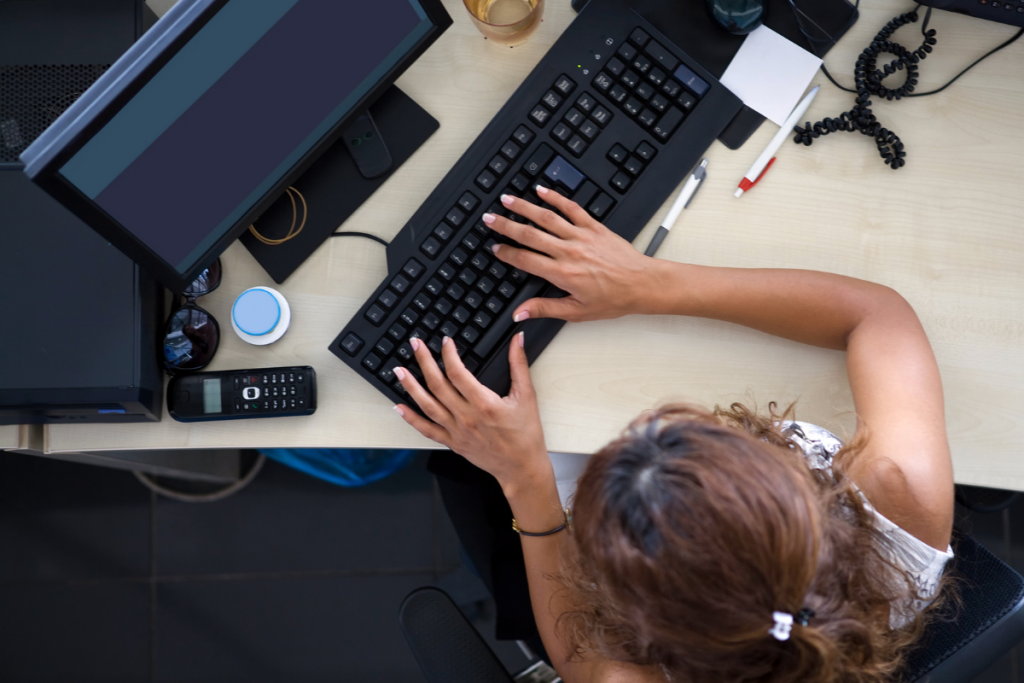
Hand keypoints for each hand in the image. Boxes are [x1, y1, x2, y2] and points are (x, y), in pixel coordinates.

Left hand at [393, 332, 549, 491]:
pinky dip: (411, 419)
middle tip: (415, 344)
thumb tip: (517, 340)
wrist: (521, 468)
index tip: (445, 341)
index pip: (459, 373)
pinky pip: (427, 430)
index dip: (449, 355)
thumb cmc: (525, 435)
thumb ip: (519, 365)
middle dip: (424, 362)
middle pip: (438, 385)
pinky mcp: (453, 442)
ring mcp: (457, 431)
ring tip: (399, 371)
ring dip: (411, 387)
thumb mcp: (527, 396)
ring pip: (428, 406)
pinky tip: (399, 407)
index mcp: (484, 404)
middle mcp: (466, 417)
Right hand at [483, 187, 657, 321]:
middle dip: (506, 225)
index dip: (506, 253)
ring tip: (507, 199)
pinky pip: (571, 208)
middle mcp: (568, 251)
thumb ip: (545, 309)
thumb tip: (521, 313)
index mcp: (562, 273)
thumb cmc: (614, 299)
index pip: (525, 260)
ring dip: (524, 207)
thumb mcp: (577, 312)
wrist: (642, 284)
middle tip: (489, 218)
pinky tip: (542, 190)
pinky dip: (556, 198)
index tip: (495, 248)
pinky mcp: (594, 227)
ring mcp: (581, 236)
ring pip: (546, 217)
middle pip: (529, 234)